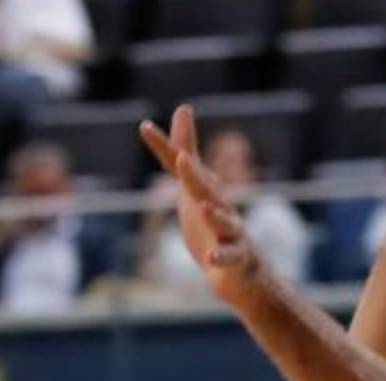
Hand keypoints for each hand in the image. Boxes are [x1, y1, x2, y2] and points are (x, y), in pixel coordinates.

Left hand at [139, 106, 264, 301]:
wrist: (240, 268)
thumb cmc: (212, 223)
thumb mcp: (192, 186)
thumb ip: (183, 153)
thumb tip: (183, 108)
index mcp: (205, 188)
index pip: (181, 166)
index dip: (163, 149)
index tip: (144, 127)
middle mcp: (220, 204)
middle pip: (206, 189)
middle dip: (194, 175)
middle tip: (183, 159)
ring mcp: (231, 231)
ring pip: (224, 221)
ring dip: (215, 215)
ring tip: (203, 208)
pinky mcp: (237, 257)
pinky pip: (230, 256)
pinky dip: (222, 256)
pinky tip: (211, 257)